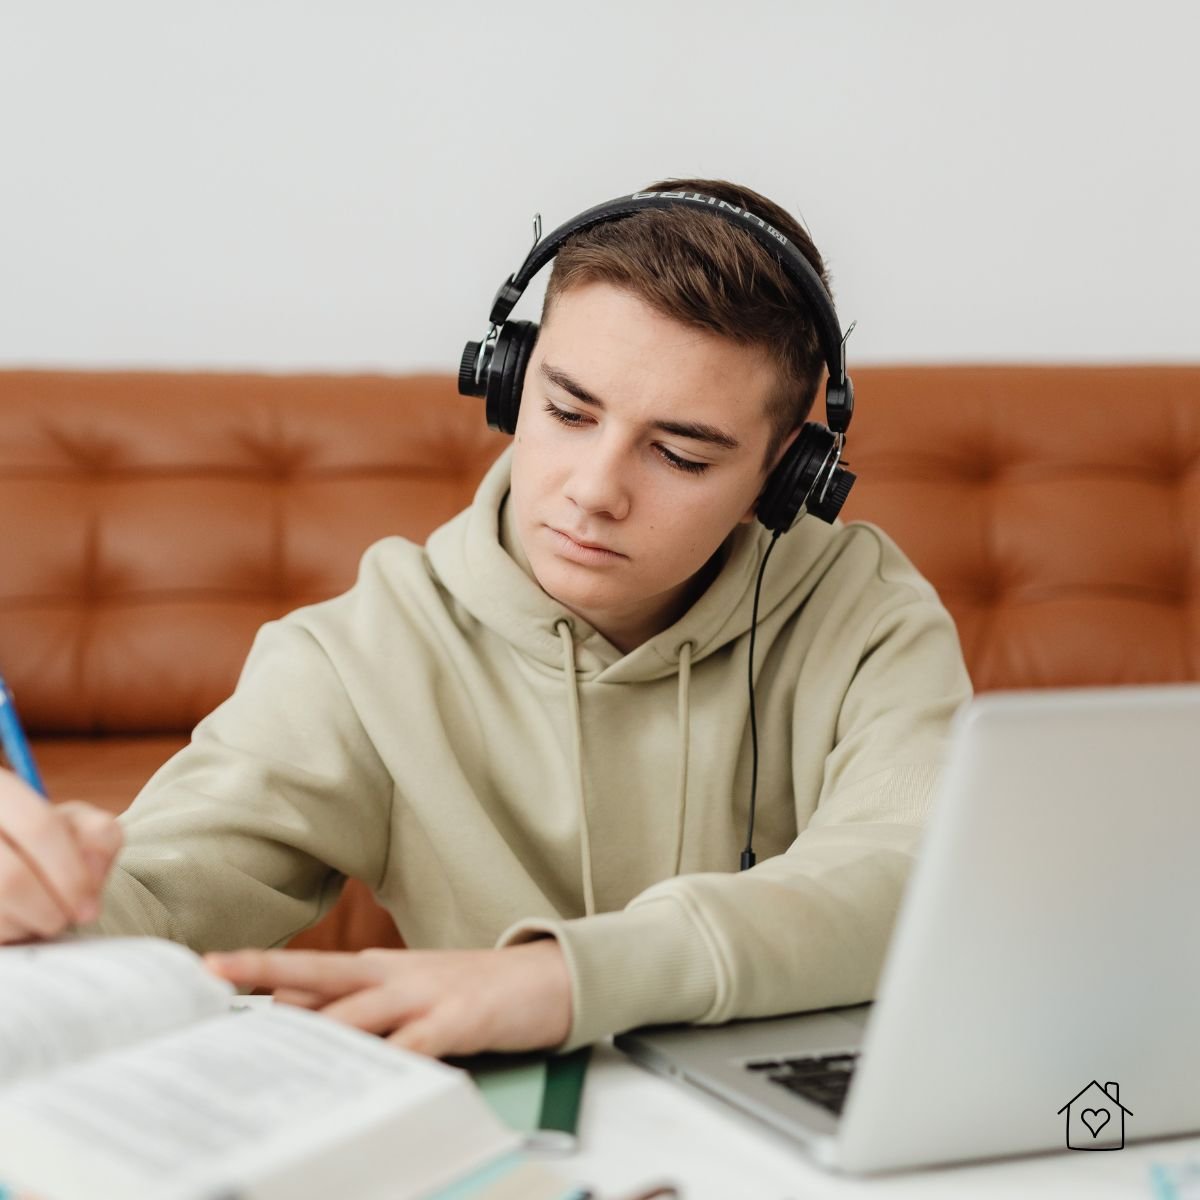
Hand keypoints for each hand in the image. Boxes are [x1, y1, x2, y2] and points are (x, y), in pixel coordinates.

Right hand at [0, 768, 122, 943]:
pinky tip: (19, 919)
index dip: (72, 874)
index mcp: (0, 790)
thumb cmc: (45, 842)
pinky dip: (10, 933)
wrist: (11, 855)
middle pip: (12, 879)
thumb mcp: (78, 825)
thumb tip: (90, 871)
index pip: (39, 827)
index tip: (90, 907)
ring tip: (43, 915)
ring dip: (30, 925)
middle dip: (52, 909)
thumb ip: (100, 836)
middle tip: (70, 919)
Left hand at [203, 940, 573, 1057]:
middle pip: (322, 972)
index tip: (208, 968)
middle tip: (214, 968)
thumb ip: (359, 1006)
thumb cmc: (474, 993)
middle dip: (266, 971)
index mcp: (381, 970)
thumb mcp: (411, 993)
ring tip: (270, 1042)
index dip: (259, 970)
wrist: (549, 976)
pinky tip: (371, 1073)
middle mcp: (396, 976)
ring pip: (362, 1009)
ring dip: (315, 1024)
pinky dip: (396, 1057)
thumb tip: (293, 1017)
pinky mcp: (463, 1016)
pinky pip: (421, 1042)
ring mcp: (430, 993)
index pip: (310, 971)